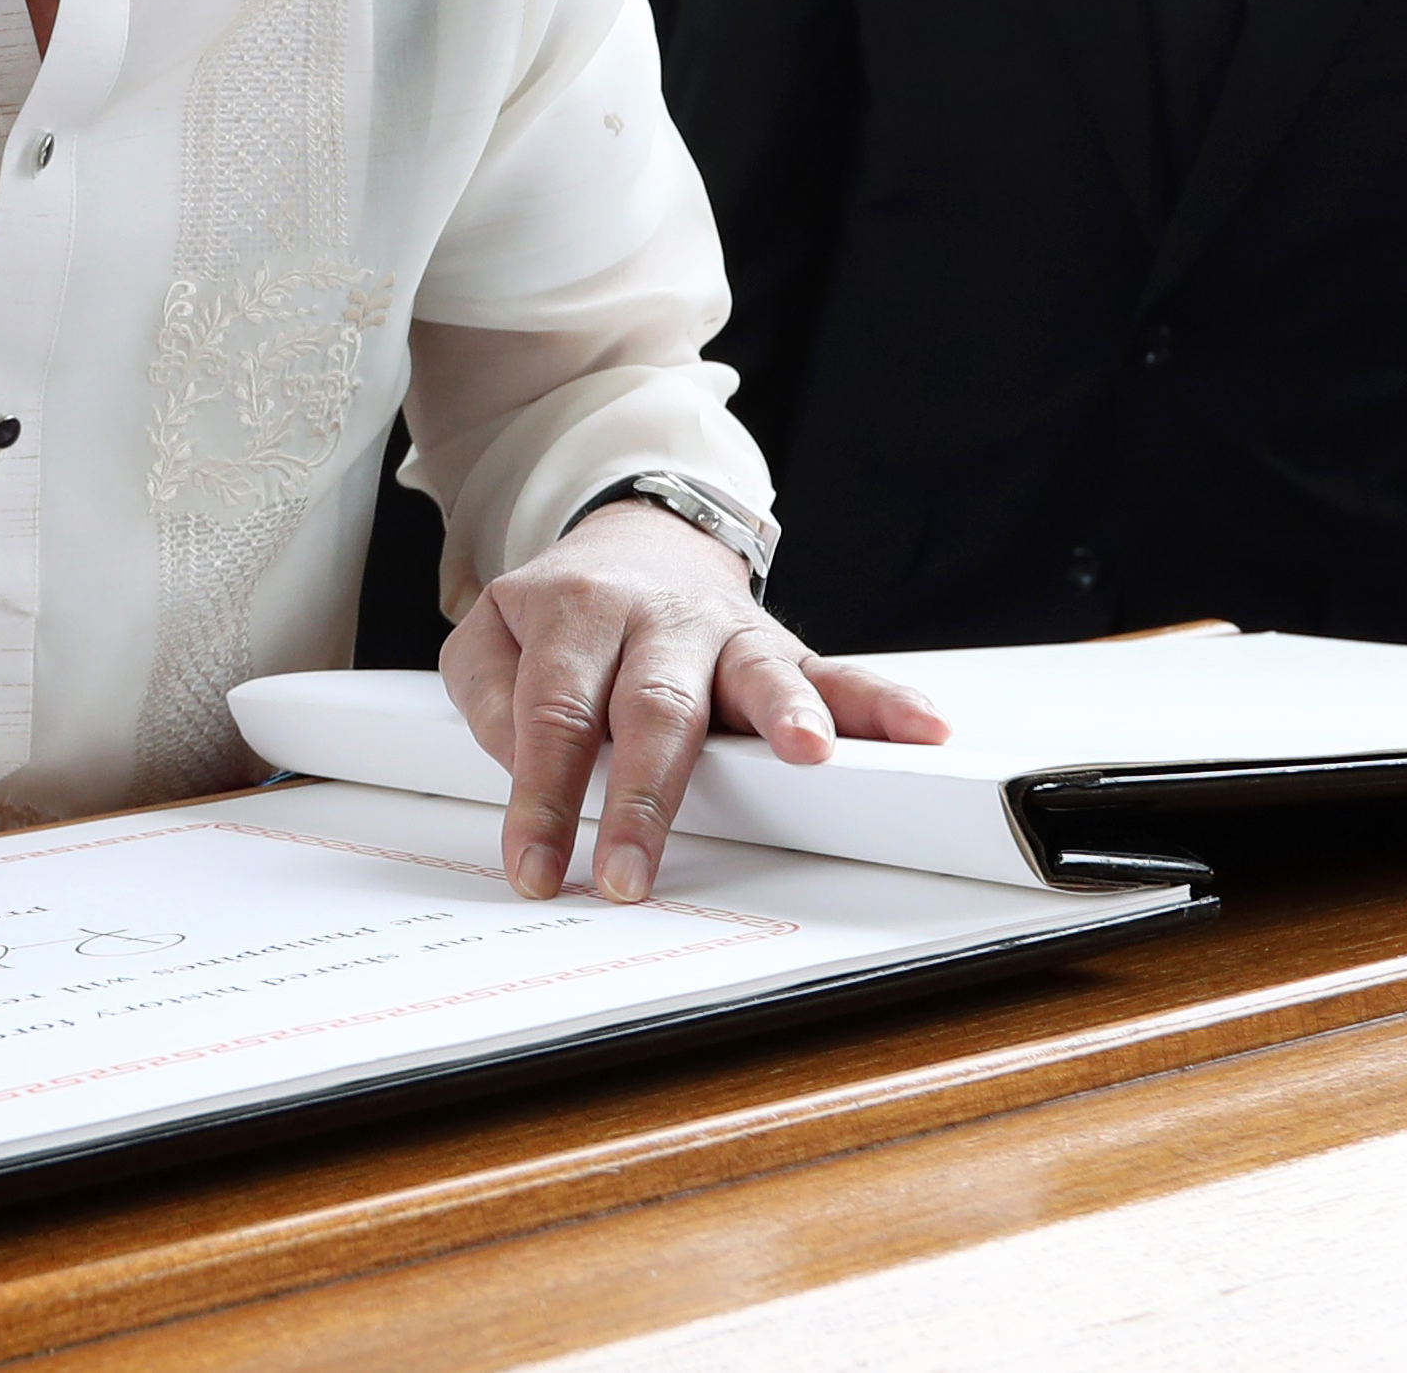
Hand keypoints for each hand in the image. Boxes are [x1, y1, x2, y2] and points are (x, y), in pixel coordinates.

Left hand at [444, 504, 946, 905]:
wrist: (638, 535)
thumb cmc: (567, 610)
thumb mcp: (492, 632)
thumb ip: (485, 693)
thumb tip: (519, 764)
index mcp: (576, 615)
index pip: (554, 715)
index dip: (543, 797)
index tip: (536, 868)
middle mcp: (658, 622)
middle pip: (653, 709)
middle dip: (645, 798)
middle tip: (631, 871)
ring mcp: (727, 635)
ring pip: (757, 675)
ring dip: (787, 714)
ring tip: (809, 753)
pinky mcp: (781, 649)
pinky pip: (837, 673)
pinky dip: (881, 701)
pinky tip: (921, 726)